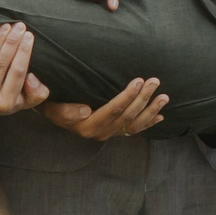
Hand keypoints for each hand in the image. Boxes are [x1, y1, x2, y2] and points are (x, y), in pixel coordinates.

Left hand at [0, 23, 49, 116]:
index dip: (24, 52)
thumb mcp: (22, 101)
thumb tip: (32, 77)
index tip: (29, 35)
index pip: (18, 72)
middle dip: (12, 42)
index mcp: (6, 104)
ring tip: (5, 27)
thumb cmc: (0, 96)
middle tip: (19, 26)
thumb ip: (37, 93)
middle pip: (2, 64)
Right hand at [39, 75, 167, 139]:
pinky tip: (160, 116)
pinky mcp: (113, 131)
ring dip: (151, 110)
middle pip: (128, 116)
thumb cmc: (52, 103)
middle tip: (154, 81)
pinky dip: (148, 122)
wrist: (51, 109)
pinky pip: (134, 129)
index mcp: (88, 126)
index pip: (114, 110)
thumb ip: (67, 110)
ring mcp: (109, 133)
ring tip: (164, 97)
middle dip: (143, 98)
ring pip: (135, 124)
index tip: (139, 81)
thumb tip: (85, 111)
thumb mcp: (53, 106)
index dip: (128, 96)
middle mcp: (101, 132)